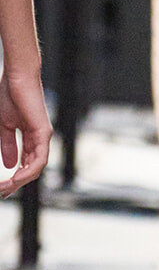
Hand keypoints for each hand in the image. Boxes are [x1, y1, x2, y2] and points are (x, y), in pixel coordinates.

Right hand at [0, 70, 50, 196]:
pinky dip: (29, 171)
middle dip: (16, 183)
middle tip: (3, 192)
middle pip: (32, 169)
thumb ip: (8, 145)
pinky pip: (40, 159)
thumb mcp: (5, 126)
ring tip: (7, 187)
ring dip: (21, 180)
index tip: (2, 187)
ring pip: (37, 167)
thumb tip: (9, 164)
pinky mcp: (44, 132)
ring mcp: (44, 136)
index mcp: (32, 138)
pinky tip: (17, 177)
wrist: (17, 78)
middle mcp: (41, 139)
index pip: (27, 163)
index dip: (15, 177)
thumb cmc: (11, 97)